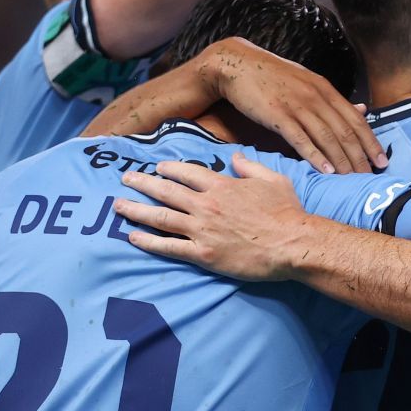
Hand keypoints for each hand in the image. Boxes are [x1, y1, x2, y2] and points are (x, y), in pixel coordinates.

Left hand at [115, 154, 315, 280]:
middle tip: (126, 179)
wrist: (293, 244)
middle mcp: (206, 204)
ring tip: (118, 205)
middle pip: (166, 191)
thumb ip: (250, 166)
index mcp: (222, 185)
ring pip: (160, 217)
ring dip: (136, 209)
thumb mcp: (273, 180)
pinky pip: (168, 246)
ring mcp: (202, 229)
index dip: (169, 168)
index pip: (187, 173)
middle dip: (142, 183)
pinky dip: (148, 242)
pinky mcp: (203, 253)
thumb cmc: (287, 213)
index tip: (158, 167)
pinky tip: (132, 237)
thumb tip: (234, 157)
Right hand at [204, 38, 385, 173]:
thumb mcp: (308, 82)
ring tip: (353, 180)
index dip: (371, 142)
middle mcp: (316, 96)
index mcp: (325, 89)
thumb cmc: (273, 77)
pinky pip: (301, 139)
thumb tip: (363, 108)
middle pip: (345, 131)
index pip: (356, 119)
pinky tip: (326, 171)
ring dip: (342, 161)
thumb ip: (334, 99)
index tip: (383, 161)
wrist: (237, 64)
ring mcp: (297, 105)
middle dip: (360, 157)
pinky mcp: (278, 115)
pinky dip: (315, 156)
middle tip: (371, 177)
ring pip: (327, 137)